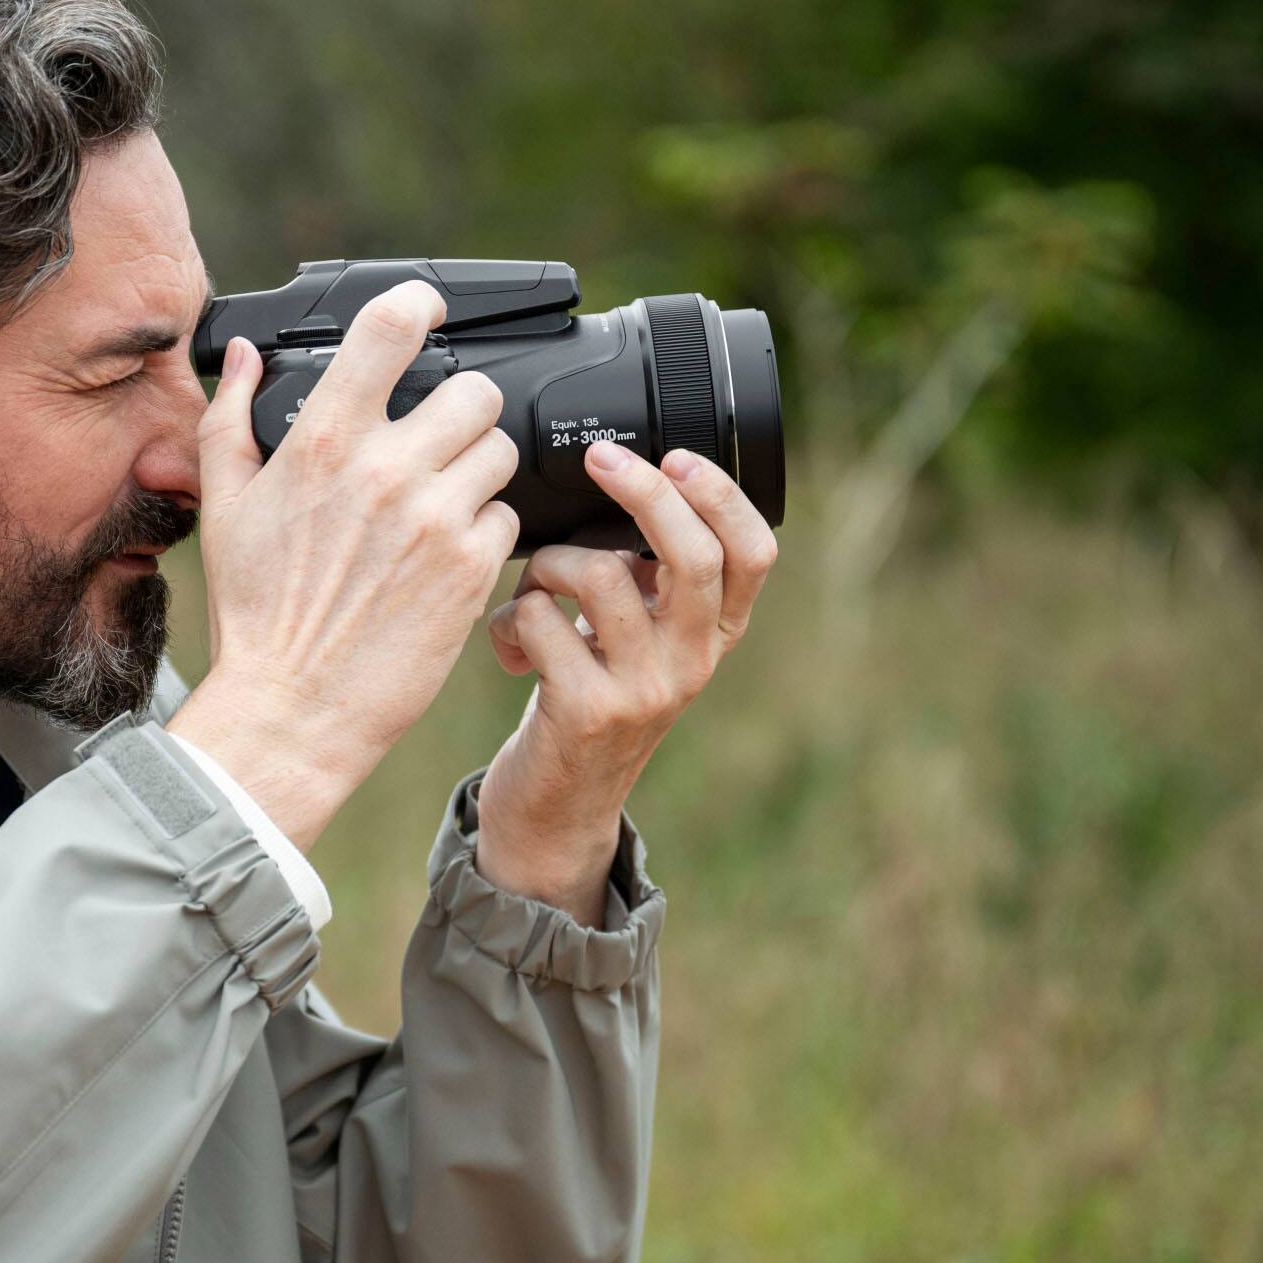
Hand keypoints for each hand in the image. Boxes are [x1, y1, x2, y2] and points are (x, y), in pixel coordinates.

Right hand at [169, 280, 520, 852]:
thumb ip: (230, 418)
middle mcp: (387, 472)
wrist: (295, 708)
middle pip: (474, 390)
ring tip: (443, 499)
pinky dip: (485, 530)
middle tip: (441, 436)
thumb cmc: (257, 615)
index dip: (418, 303)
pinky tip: (447, 553)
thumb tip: (240, 355)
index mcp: (324, 444)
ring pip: (500, 451)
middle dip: (461, 408)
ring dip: (478, 468)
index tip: (428, 309)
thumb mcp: (225, 508)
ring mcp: (437, 520)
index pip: (388, 331)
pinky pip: (507, 518)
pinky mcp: (471, 570)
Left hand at [476, 440, 777, 924]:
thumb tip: (621, 481)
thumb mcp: (638, 638)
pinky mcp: (587, 711)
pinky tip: (509, 647)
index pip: (754, 554)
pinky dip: (510, 618)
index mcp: (712, 633)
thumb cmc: (587, 697)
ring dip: (548, 564)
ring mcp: (645, 690)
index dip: (722, 495)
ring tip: (532, 591)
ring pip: (600, 573)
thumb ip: (647, 576)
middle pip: (691, 554)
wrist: (556, 806)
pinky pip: (541, 620)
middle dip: (644, 491)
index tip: (677, 455)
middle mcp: (692, 661)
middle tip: (600, 459)